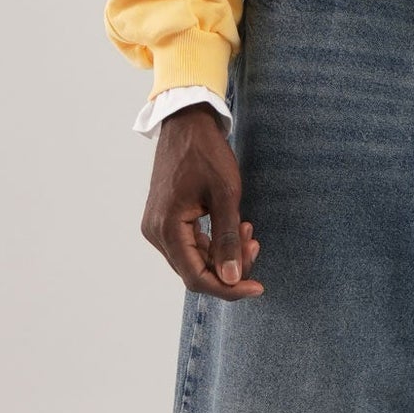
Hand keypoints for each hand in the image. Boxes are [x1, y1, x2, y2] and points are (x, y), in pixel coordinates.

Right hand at [142, 105, 264, 299]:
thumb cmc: (206, 154)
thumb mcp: (226, 195)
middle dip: (230, 267)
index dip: (228, 288)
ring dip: (224, 254)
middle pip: (195, 272)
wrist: (187, 123)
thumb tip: (232, 279)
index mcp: (167, 228)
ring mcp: (157, 227)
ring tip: (247, 230)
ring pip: (194, 260)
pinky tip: (236, 227)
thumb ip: (228, 240)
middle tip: (255, 244)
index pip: (197, 277)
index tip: (257, 287)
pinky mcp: (164, 220)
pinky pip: (190, 245)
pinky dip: (214, 243)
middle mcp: (156, 232)